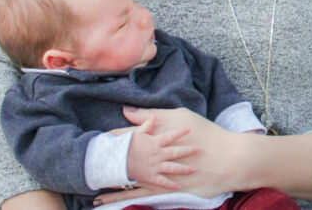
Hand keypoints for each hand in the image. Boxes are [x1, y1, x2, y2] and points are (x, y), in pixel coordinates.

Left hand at [95, 107, 254, 204]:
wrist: (226, 159)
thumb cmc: (204, 134)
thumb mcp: (180, 117)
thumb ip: (153, 115)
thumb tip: (126, 111)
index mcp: (154, 139)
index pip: (126, 138)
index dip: (110, 139)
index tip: (96, 140)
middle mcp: (152, 158)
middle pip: (123, 160)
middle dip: (104, 163)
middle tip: (86, 164)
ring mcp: (158, 176)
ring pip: (127, 182)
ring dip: (108, 186)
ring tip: (90, 192)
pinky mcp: (165, 190)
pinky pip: (137, 196)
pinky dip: (122, 199)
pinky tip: (108, 202)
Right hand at [125, 113, 197, 190]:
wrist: (114, 161)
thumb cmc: (124, 145)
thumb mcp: (136, 132)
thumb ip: (147, 123)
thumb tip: (153, 116)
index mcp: (154, 141)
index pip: (170, 135)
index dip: (180, 132)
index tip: (189, 129)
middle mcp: (157, 154)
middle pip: (175, 152)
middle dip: (188, 150)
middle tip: (199, 149)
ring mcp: (155, 166)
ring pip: (173, 167)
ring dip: (184, 168)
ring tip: (194, 169)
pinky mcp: (150, 177)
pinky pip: (163, 181)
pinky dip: (171, 184)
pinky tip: (179, 186)